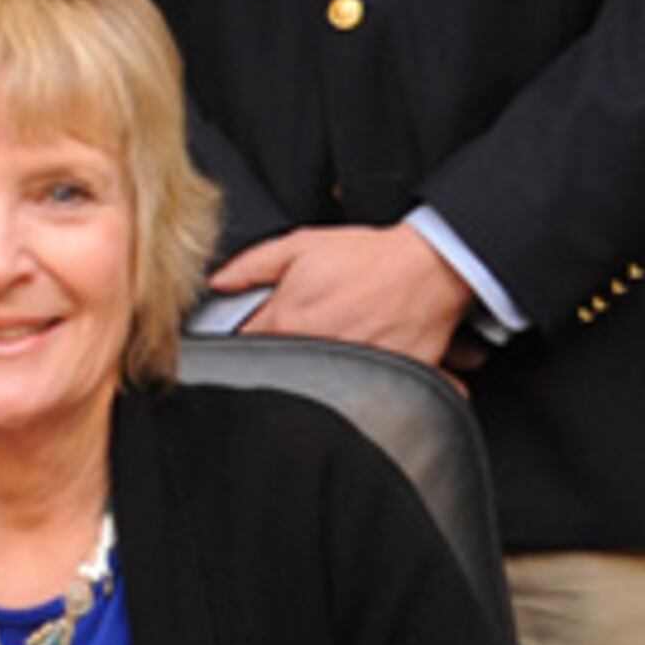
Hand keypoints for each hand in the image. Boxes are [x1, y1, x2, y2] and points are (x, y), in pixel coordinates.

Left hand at [206, 224, 472, 366]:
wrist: (428, 267)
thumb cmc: (367, 257)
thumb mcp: (300, 246)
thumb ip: (251, 266)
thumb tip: (217, 284)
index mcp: (288, 319)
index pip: (246, 346)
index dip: (245, 341)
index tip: (254, 337)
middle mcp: (314, 348)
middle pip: (278, 370)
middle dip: (280, 359)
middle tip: (298, 342)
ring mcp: (348, 368)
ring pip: (313, 387)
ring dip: (313, 376)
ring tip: (333, 350)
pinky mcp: (380, 381)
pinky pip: (357, 397)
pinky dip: (354, 390)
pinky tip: (356, 371)